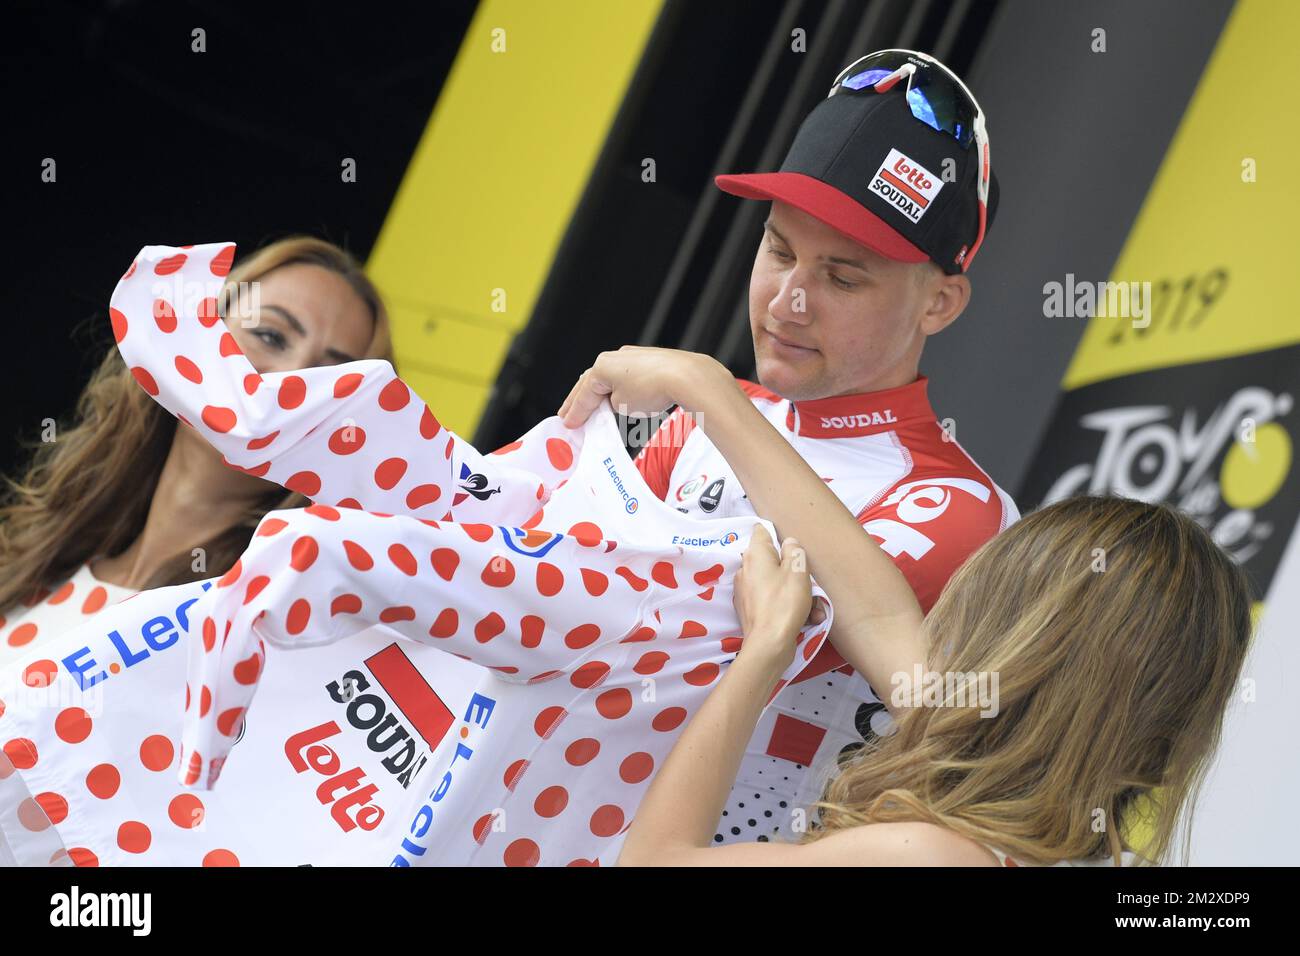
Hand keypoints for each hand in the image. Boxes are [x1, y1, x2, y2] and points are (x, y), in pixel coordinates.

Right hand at [557, 346, 725, 427]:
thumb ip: (611, 404)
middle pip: (593, 383)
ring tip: (593, 409)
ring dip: (601, 393)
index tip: (568, 424)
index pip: (584, 394)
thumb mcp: (621, 405)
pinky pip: (627, 376)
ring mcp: (633, 356)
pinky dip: (620, 388)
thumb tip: (614, 401)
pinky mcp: (650, 360)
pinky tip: (620, 397)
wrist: (686, 377)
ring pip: (610, 378)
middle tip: (570, 415)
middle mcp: (615, 357)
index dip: (575, 412)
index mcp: (602, 366)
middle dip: (582, 401)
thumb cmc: (653, 389)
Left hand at [732, 525, 813, 669]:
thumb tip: (788, 543)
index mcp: (755, 554)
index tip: (792, 549)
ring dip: (795, 593)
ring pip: (775, 583)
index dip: (778, 536)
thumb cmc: (784, 603)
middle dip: (793, 571)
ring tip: (813, 608)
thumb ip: (794, 551)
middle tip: (808, 584)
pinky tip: (805, 618)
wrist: (769, 644)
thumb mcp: (798, 571)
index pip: (761, 531)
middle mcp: (745, 569)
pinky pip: (771, 600)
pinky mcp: (749, 608)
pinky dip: (786, 606)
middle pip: (772, 560)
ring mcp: (745, 590)